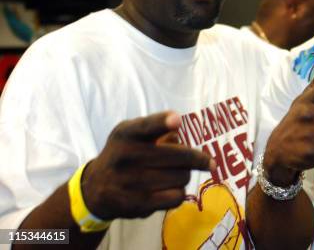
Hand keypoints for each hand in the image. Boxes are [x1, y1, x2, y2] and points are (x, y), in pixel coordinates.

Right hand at [81, 111, 214, 218]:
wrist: (95, 188)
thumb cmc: (124, 153)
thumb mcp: (131, 133)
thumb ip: (155, 128)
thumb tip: (179, 135)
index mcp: (126, 134)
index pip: (146, 126)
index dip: (162, 122)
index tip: (177, 120)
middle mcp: (126, 156)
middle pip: (180, 155)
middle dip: (197, 159)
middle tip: (206, 161)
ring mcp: (131, 182)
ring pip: (182, 176)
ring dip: (185, 175)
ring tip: (177, 173)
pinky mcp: (138, 204)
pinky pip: (177, 196)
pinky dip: (179, 192)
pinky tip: (171, 188)